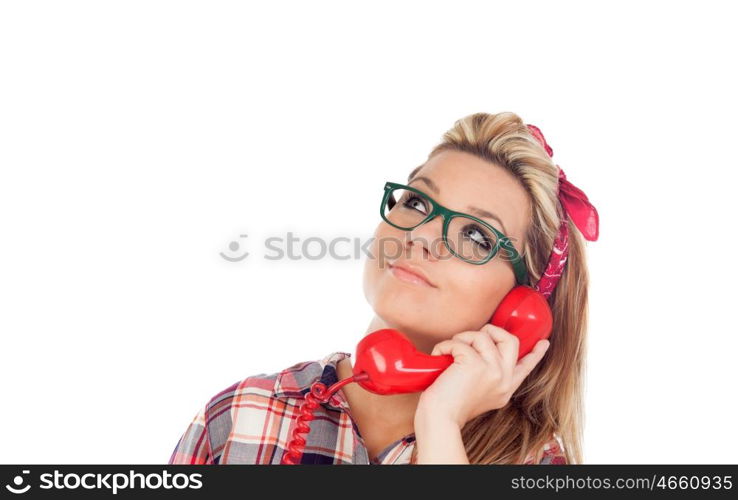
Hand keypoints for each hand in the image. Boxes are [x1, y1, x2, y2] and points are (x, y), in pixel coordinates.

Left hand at [415, 323, 550, 429]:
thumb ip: (487, 376)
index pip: (526, 367)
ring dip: (461, 338)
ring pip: (482, 336)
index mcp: (505, 388)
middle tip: (471, 338)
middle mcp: (504, 380)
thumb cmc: (450, 406)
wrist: (440, 419)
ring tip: (448, 351)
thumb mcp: (479, 393)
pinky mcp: (476, 365)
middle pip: (510, 341)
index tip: (544, 342)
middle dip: (491, 330)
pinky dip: (445, 345)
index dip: (536, 353)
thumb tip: (481, 352)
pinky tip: (439, 356)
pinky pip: (460, 342)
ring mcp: (493, 371)